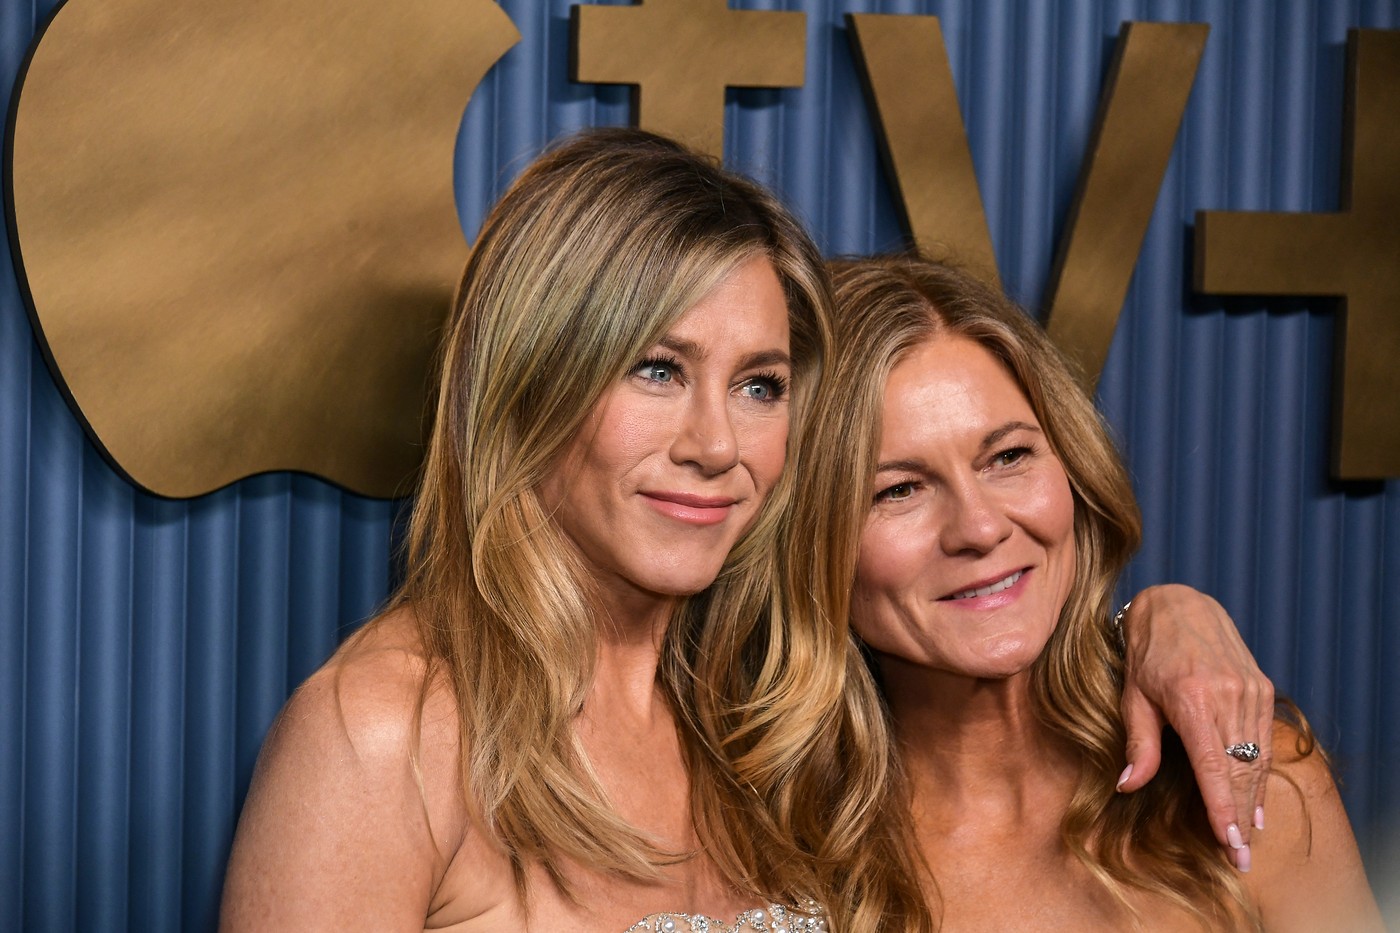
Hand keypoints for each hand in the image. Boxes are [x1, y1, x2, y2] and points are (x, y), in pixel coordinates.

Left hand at [1114, 584, 1273, 870]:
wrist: (1178, 604)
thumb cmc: (1145, 652)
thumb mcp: (1132, 695)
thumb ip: (1139, 743)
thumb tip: (1128, 785)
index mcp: (1192, 697)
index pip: (1212, 765)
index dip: (1222, 808)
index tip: (1230, 842)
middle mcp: (1228, 695)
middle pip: (1239, 769)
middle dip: (1239, 816)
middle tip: (1240, 858)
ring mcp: (1249, 690)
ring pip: (1255, 758)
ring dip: (1251, 799)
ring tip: (1246, 837)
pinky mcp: (1261, 687)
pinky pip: (1263, 740)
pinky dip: (1260, 772)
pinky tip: (1255, 800)